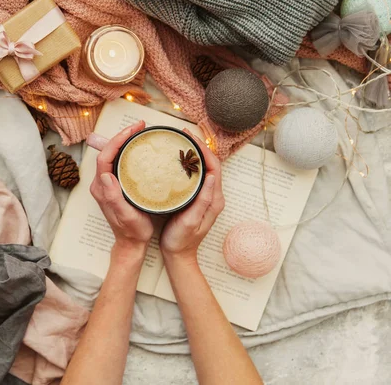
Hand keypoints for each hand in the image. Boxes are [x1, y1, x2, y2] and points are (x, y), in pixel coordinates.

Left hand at [89, 120, 153, 250]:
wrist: (132, 243)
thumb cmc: (131, 231)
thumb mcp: (125, 216)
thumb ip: (113, 197)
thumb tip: (105, 175)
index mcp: (102, 188)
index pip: (105, 156)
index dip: (117, 140)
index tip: (133, 130)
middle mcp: (102, 184)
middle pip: (108, 152)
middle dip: (122, 136)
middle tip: (140, 126)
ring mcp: (108, 184)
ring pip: (114, 156)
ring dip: (125, 142)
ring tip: (141, 133)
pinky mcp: (116, 186)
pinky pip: (119, 163)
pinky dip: (128, 152)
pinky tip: (140, 149)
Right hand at [160, 129, 224, 259]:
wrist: (178, 256)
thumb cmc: (182, 240)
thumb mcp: (192, 220)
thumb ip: (203, 199)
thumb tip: (213, 176)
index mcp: (214, 199)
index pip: (215, 167)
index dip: (204, 150)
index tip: (190, 138)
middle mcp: (212, 196)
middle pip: (210, 164)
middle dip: (199, 147)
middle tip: (183, 135)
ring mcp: (204, 197)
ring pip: (203, 169)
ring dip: (194, 154)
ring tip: (180, 142)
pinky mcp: (196, 199)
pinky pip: (195, 176)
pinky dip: (187, 164)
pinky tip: (176, 160)